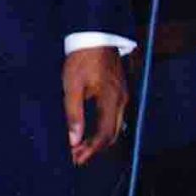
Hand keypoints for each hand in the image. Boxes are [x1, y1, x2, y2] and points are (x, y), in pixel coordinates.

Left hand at [65, 46, 129, 165]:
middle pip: (112, 135)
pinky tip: (88, 131)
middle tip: (75, 157)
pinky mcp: (119, 93)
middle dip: (95, 149)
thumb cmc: (82, 59)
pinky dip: (102, 130)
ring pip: (114, 128)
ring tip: (79, 147)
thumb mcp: (72, 86)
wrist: (96, 36)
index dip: (90, 150)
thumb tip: (73, 139)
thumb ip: (73, 114)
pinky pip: (114, 118)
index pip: (104, 134)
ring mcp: (123, 97)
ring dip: (98, 140)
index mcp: (111, 100)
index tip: (75, 159)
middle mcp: (122, 101)